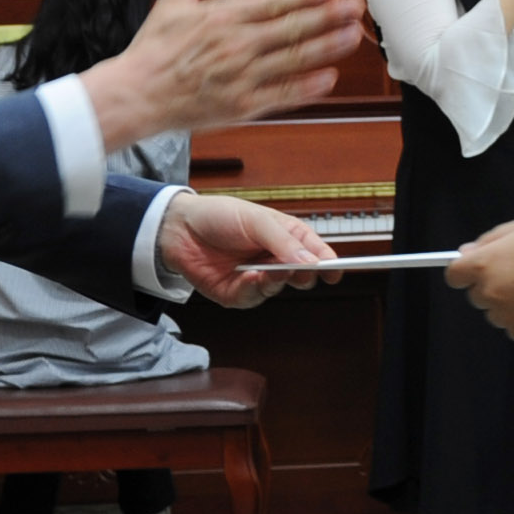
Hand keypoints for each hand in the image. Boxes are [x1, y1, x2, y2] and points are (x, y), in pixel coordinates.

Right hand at [81, 0, 363, 153]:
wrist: (136, 95)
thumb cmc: (153, 51)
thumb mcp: (171, 1)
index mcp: (222, 17)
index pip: (274, 2)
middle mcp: (237, 45)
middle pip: (292, 28)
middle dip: (328, 17)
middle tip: (355, 7)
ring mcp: (242, 77)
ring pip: (293, 60)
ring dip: (326, 47)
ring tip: (352, 36)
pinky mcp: (241, 105)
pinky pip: (281, 95)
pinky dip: (306, 88)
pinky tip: (328, 78)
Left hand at [160, 193, 344, 308]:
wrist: (178, 228)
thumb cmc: (219, 216)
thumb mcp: (256, 220)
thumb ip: (283, 241)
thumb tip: (311, 261)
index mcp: (286, 237)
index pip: (315, 253)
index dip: (328, 263)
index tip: (335, 271)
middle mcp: (275, 260)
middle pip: (302, 275)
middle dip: (304, 274)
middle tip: (301, 269)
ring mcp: (256, 278)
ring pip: (278, 288)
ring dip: (276, 281)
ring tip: (271, 270)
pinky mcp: (237, 293)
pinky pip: (253, 297)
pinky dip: (254, 288)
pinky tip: (249, 277)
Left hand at [449, 213, 513, 342]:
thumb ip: (489, 240)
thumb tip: (465, 252)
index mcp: (485, 265)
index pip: (454, 275)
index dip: (465, 270)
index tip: (476, 268)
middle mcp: (491, 293)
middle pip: (476, 295)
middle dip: (491, 285)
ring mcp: (508, 316)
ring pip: (497, 313)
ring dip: (508, 303)